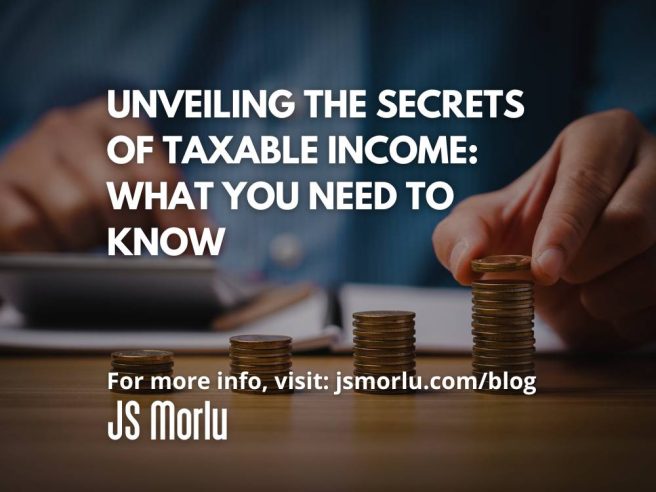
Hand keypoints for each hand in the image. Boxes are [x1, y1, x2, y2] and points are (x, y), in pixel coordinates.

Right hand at [0, 98, 206, 251]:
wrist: (18, 199)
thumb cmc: (89, 194)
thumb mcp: (137, 194)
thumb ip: (178, 210)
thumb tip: (212, 241)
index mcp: (115, 120)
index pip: (158, 174)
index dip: (178, 220)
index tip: (193, 256)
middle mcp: (70, 126)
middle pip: (120, 191)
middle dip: (130, 228)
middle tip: (126, 244)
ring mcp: (27, 152)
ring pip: (76, 208)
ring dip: (86, 239)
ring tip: (83, 240)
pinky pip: (28, 228)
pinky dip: (46, 248)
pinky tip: (50, 247)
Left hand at [433, 109, 655, 349]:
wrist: (564, 264)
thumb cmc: (523, 231)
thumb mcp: (481, 225)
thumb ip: (459, 237)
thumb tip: (467, 263)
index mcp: (601, 138)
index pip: (587, 181)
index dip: (564, 229)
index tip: (542, 269)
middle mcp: (652, 164)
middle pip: (633, 222)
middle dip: (585, 264)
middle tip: (554, 276)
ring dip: (607, 298)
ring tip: (582, 290)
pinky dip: (628, 318)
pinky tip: (608, 305)